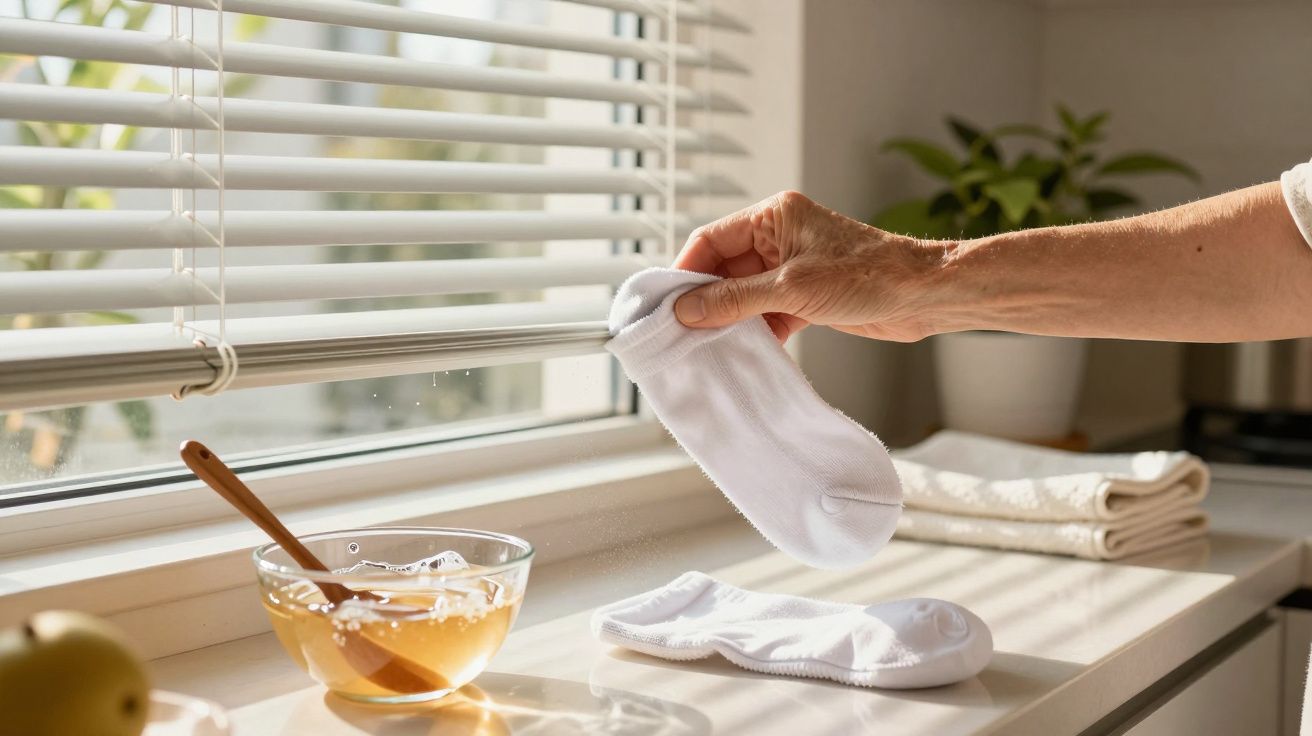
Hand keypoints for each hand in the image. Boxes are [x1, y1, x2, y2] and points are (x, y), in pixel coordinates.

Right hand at [673, 191, 947, 341]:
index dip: (685, 272)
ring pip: (742, 294)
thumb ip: (735, 299)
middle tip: (680, 334)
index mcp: (773, 216)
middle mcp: (778, 237)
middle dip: (704, 301)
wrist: (925, 295)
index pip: (710, 240)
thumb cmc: (868, 275)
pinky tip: (742, 354)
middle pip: (722, 269)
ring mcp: (791, 267)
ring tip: (706, 349)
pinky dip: (754, 332)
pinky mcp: (805, 295)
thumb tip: (686, 311)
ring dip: (728, 321)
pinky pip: (765, 312)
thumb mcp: (791, 288)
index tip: (666, 306)